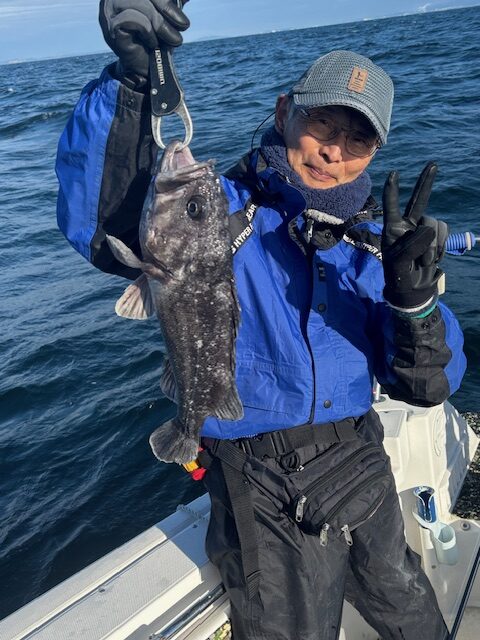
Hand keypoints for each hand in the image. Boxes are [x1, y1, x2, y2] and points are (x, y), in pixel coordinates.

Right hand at [99, 0, 189, 87]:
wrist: (146, 69)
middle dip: (166, 7)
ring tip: (172, 39)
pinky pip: (134, 19)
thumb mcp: (166, 15)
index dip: (165, 0)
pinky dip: (149, 31)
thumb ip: (170, 1)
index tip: (181, 16)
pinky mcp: (111, 27)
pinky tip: (153, 42)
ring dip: (160, 23)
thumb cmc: (157, 39)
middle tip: (183, 25)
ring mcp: (109, 10)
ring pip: (140, 3)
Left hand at [381, 162, 447, 312]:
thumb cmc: (399, 278)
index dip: (393, 191)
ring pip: (434, 225)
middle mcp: (406, 227)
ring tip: (423, 262)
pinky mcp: (435, 239)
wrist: (413, 291)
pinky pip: (443, 233)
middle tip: (433, 164)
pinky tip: (432, 259)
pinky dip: (440, 247)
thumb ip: (411, 246)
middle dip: (425, 183)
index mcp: (392, 230)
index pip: (391, 207)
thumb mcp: (399, 264)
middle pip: (417, 201)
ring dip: (431, 246)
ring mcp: (422, 232)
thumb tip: (428, 230)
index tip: (394, 174)